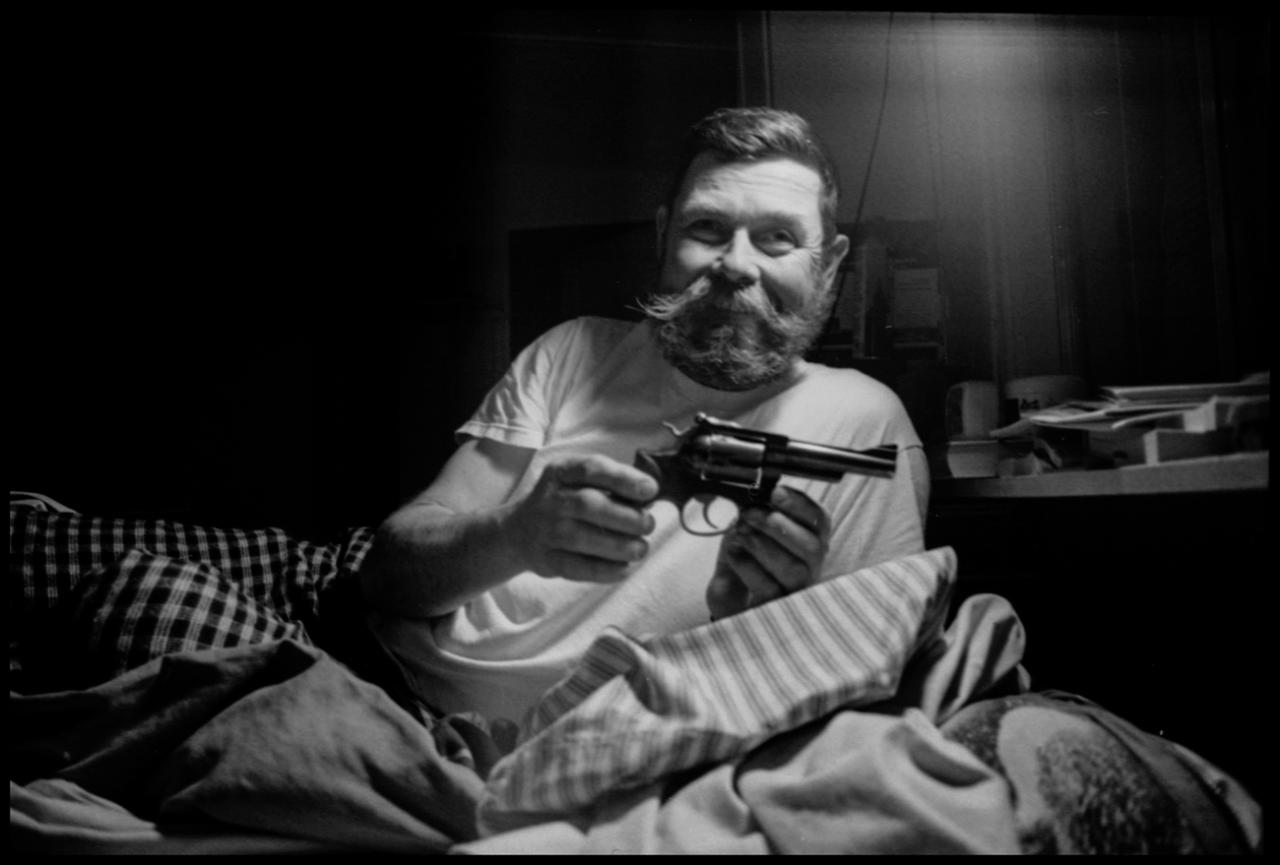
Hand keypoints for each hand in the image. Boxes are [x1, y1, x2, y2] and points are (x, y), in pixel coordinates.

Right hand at [507, 453, 657, 582]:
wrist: (517, 532)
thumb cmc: (562, 501)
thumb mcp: (577, 480)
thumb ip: (610, 483)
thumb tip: (649, 496)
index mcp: (561, 472)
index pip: (591, 469)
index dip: (623, 478)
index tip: (651, 490)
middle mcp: (549, 499)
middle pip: (588, 505)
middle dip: (626, 517)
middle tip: (648, 524)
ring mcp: (545, 531)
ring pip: (582, 539)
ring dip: (619, 546)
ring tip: (641, 548)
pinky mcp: (546, 560)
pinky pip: (577, 568)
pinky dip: (605, 570)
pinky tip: (624, 568)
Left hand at [706, 485, 829, 620]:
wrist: (729, 592)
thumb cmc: (746, 554)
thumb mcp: (751, 527)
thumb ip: (757, 510)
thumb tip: (751, 494)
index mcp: (811, 539)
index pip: (821, 520)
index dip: (800, 504)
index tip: (775, 492)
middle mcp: (811, 566)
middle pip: (813, 547)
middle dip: (779, 526)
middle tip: (750, 513)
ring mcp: (796, 590)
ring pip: (793, 569)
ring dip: (763, 545)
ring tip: (740, 531)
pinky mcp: (775, 607)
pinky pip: (768, 587)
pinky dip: (747, 565)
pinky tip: (733, 551)